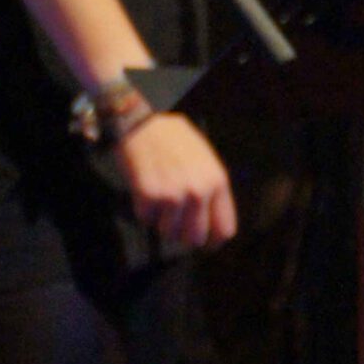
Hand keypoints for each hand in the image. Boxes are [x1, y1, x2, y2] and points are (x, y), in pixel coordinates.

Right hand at [114, 112, 236, 251]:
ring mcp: (174, 194)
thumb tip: (212, 221)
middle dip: (183, 234)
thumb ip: (210, 186)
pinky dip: (143, 209)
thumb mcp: (203, 156)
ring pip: (169, 232)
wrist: (140, 120)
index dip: (213, 241)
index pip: (224, 229)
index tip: (204, 243)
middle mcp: (199, 191)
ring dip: (161, 221)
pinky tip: (144, 188)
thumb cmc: (171, 136)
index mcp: (217, 181)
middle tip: (173, 220)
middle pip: (194, 238)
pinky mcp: (150, 195)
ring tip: (157, 198)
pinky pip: (146, 218)